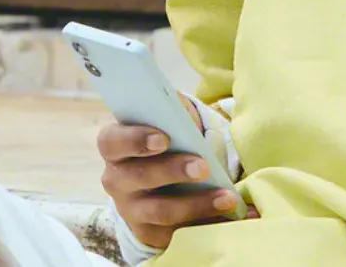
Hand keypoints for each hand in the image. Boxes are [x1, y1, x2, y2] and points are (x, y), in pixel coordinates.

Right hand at [98, 95, 247, 249]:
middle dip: (173, 171)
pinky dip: (209, 224)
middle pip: (139, 177)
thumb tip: (184, 111)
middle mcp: (117, 181)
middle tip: (203, 167)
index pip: (111, 142)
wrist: (158, 186)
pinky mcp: (150, 233)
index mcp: (115, 149)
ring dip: (196, 204)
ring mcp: (132, 210)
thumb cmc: (164, 146)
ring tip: (226, 197)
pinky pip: (179, 233)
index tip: (165, 139)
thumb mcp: (164, 126)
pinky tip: (233, 217)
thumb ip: (172, 114)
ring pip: (161, 211)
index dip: (134, 139)